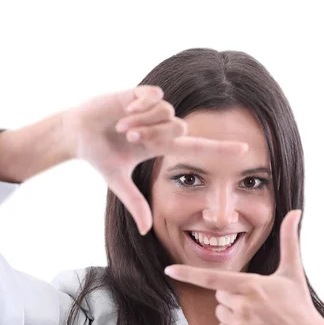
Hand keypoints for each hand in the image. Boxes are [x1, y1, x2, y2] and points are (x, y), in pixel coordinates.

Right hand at [64, 86, 248, 234]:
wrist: (77, 134)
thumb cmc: (100, 156)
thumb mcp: (118, 181)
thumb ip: (135, 203)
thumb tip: (145, 231)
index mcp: (161, 146)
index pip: (198, 148)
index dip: (220, 149)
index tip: (246, 150)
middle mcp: (161, 127)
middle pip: (180, 127)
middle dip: (154, 135)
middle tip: (130, 139)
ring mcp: (151, 110)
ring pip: (167, 111)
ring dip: (143, 122)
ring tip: (122, 127)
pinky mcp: (138, 93)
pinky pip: (154, 96)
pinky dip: (139, 106)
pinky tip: (124, 109)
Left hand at [164, 210, 323, 324]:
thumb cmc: (297, 303)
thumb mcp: (292, 271)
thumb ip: (289, 239)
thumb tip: (296, 211)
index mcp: (251, 285)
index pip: (212, 278)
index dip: (188, 273)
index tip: (169, 269)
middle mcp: (243, 306)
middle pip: (219, 294)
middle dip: (233, 295)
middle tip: (257, 301)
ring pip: (220, 312)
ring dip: (233, 313)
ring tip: (258, 316)